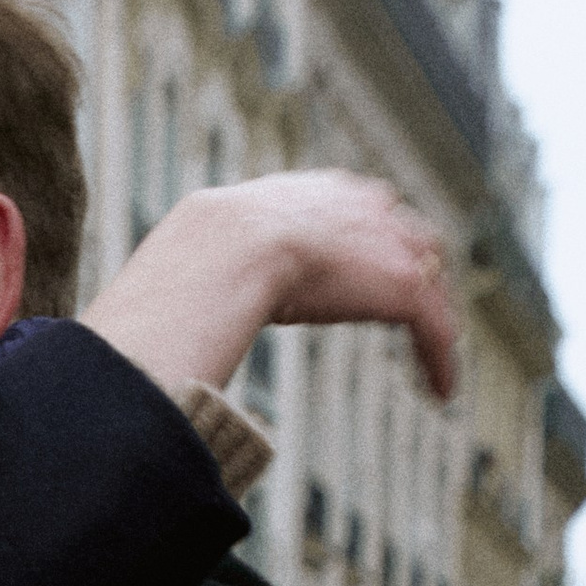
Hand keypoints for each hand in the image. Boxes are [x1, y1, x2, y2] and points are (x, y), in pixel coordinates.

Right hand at [85, 172, 457, 405]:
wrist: (225, 247)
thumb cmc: (194, 261)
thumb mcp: (200, 257)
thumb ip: (199, 278)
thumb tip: (144, 320)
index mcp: (313, 194)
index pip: (362, 209)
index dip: (369, 244)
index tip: (365, 275)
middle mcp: (360, 210)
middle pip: (407, 238)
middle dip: (413, 273)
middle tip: (413, 315)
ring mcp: (385, 248)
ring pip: (425, 286)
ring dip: (427, 326)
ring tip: (431, 364)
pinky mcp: (401, 287)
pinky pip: (434, 326)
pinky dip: (439, 360)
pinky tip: (440, 391)